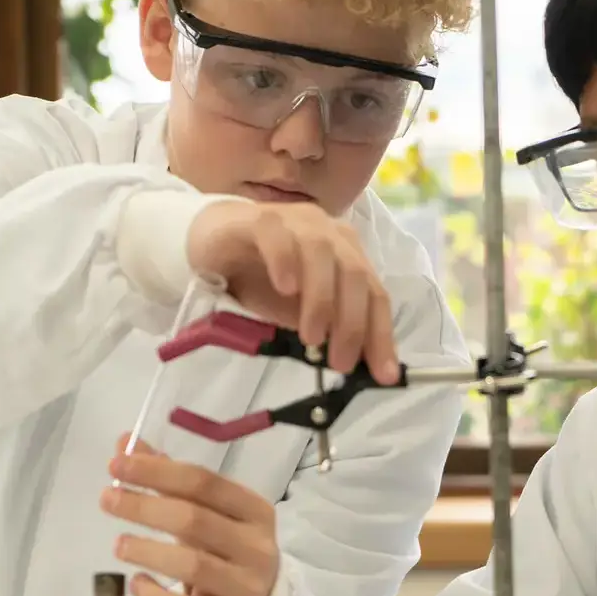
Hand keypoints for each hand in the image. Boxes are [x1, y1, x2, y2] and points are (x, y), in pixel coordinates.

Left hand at [101, 435, 278, 595]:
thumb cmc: (226, 549)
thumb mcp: (208, 513)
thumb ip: (169, 480)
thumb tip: (125, 444)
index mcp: (254, 510)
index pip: (204, 482)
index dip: (157, 471)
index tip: (116, 464)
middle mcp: (256, 546)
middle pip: (194, 519)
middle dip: (145, 506)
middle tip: (107, 500)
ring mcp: (244, 586)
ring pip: (191, 564)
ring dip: (148, 550)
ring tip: (118, 544)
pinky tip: (136, 582)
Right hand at [186, 199, 398, 380]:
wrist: (214, 243)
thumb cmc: (261, 279)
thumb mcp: (298, 313)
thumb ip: (327, 329)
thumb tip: (356, 364)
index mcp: (347, 255)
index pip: (375, 294)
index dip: (381, 335)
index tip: (383, 375)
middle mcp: (329, 234)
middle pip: (355, 274)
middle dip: (353, 323)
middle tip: (340, 362)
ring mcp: (296, 222)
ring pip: (321, 253)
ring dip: (321, 299)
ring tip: (312, 337)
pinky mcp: (259, 220)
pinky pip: (278, 236)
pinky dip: (285, 262)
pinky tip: (286, 289)